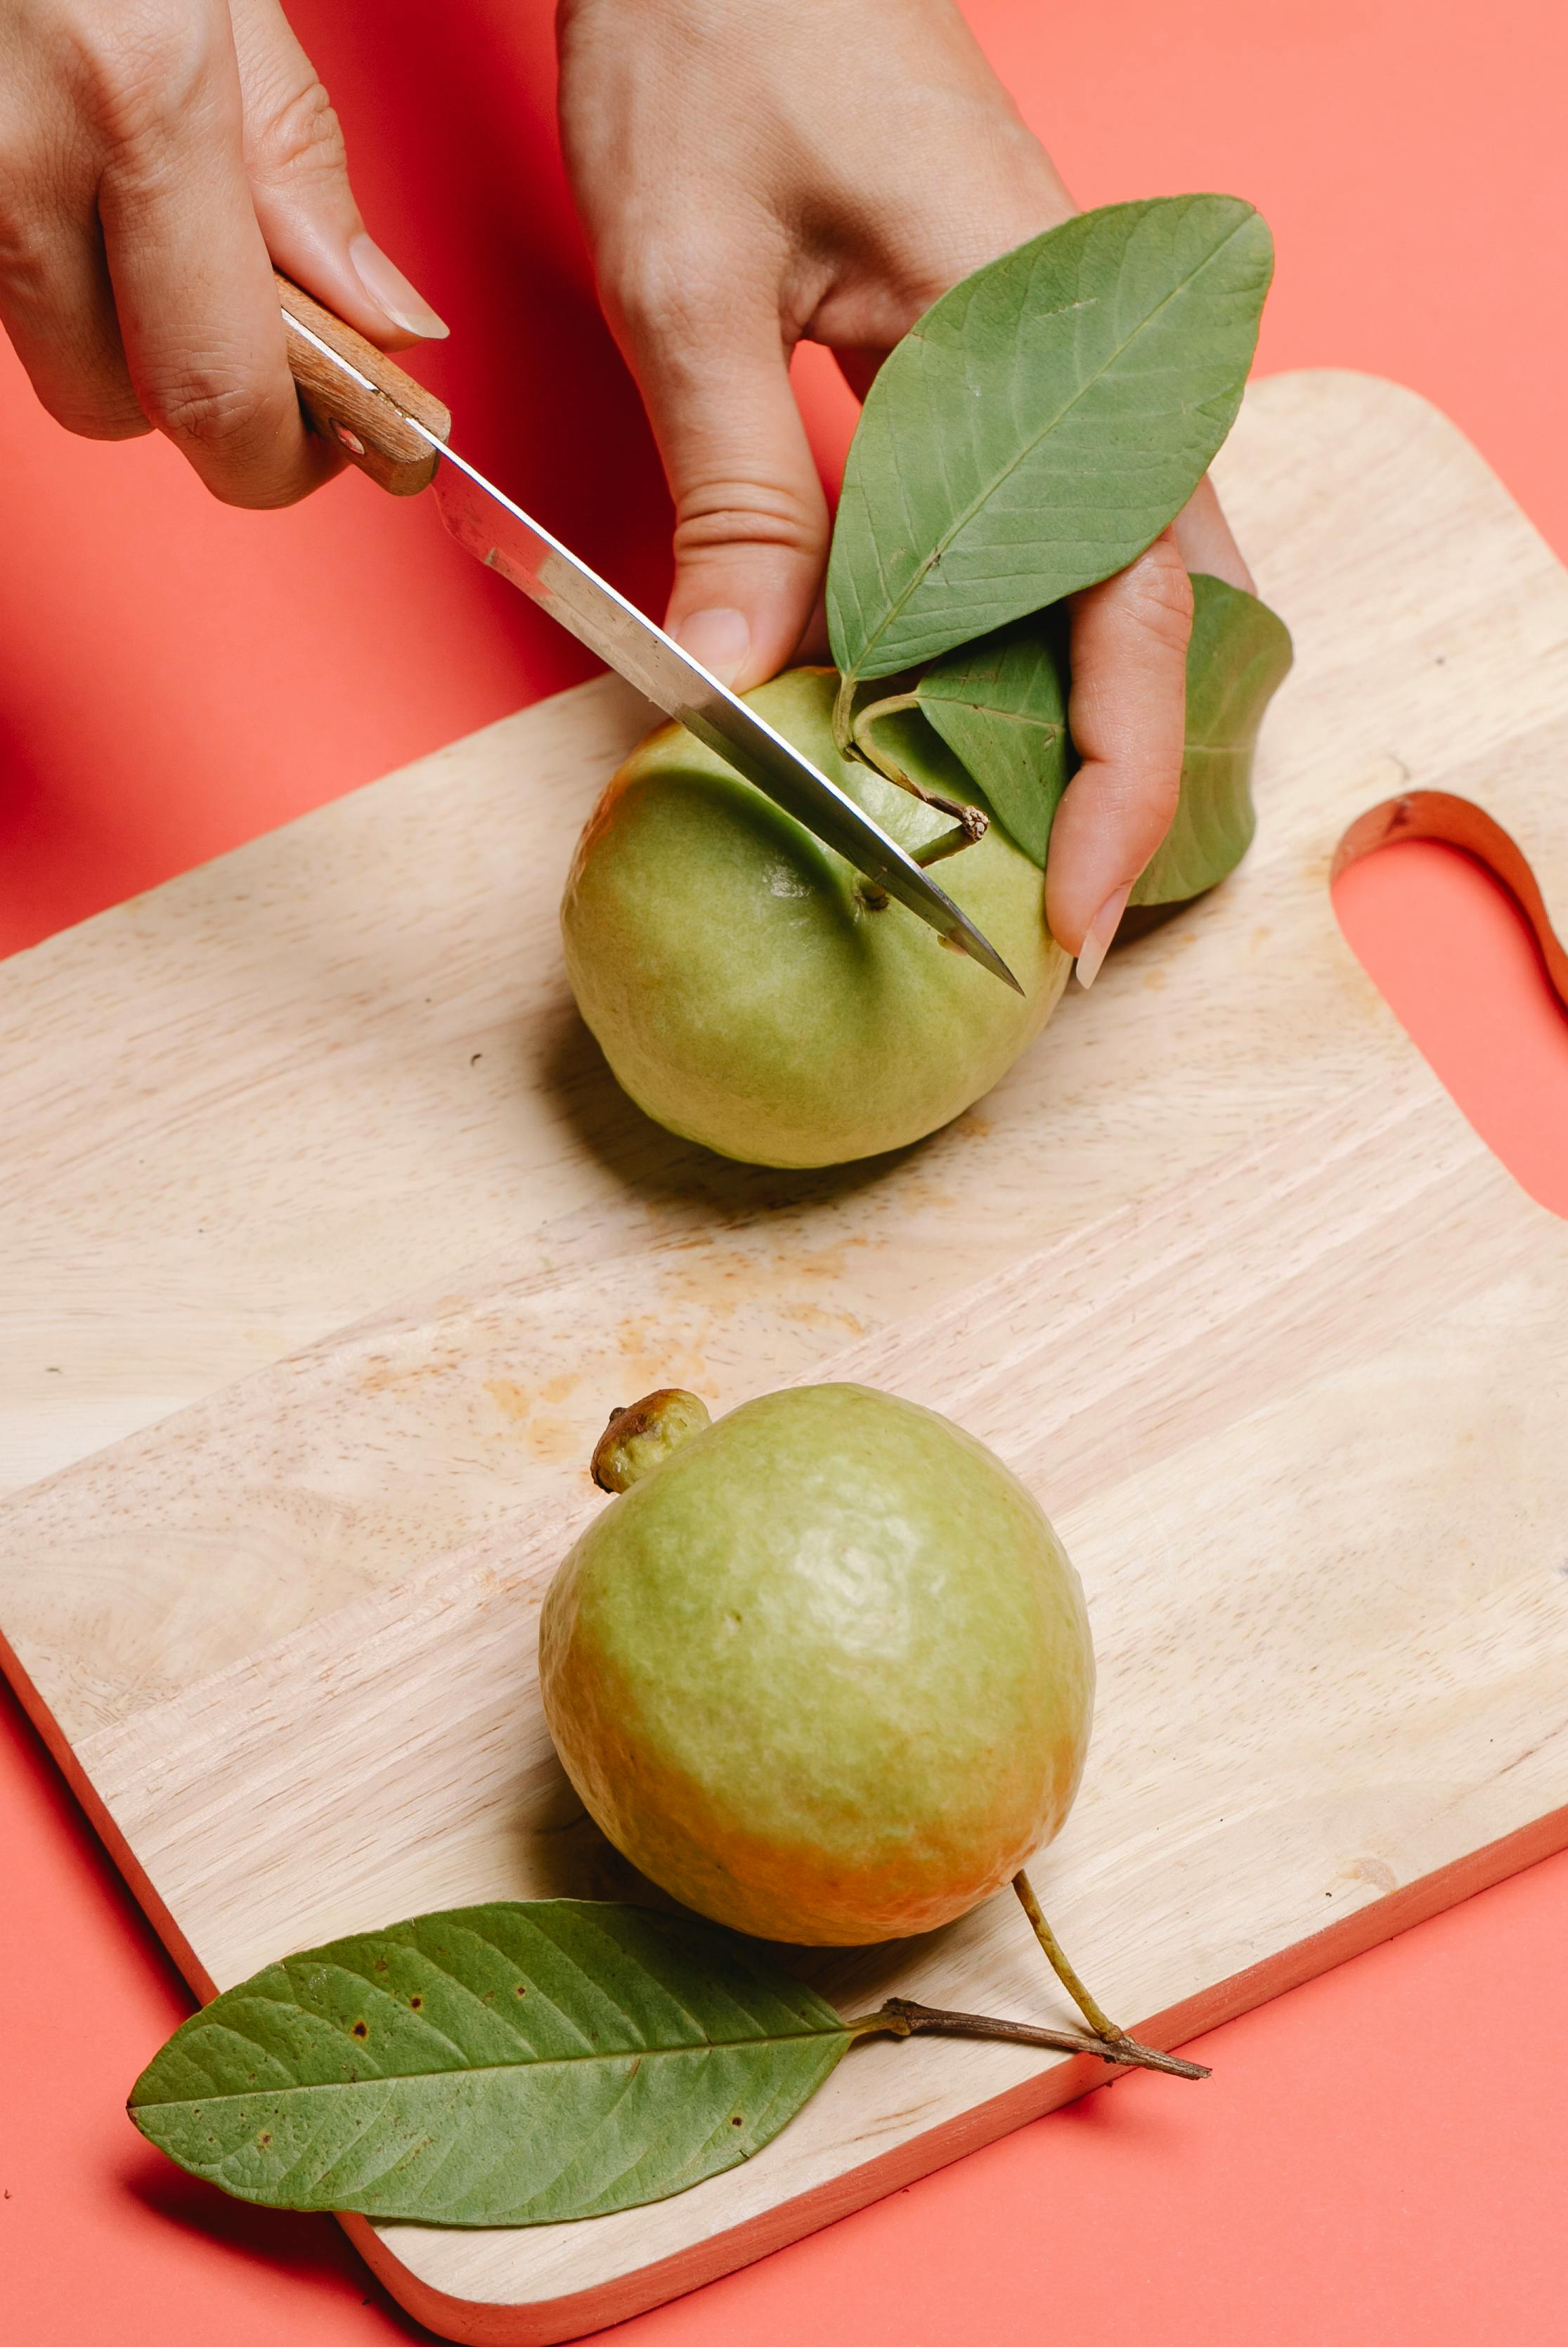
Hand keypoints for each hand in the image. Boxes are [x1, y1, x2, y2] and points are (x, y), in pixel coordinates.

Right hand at [0, 0, 444, 506]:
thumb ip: (300, 161)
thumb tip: (384, 323)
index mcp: (132, 93)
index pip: (219, 392)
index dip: (285, 460)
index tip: (342, 446)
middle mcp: (13, 147)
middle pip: (119, 405)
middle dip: (198, 394)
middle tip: (265, 331)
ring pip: (46, 351)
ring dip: (116, 329)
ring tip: (150, 212)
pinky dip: (49, 266)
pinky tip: (77, 179)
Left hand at [557, 0, 1252, 962]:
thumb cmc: (724, 32)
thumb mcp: (694, 277)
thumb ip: (735, 488)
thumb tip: (737, 683)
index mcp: (1050, 333)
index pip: (1132, 609)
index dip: (1112, 782)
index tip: (1066, 917)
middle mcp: (1089, 356)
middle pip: (1159, 616)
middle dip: (1107, 773)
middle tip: (1031, 913)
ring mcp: (1062, 361)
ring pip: (1110, 582)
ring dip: (1059, 717)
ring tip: (985, 842)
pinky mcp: (1009, 367)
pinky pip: (1040, 531)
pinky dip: (999, 638)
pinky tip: (927, 706)